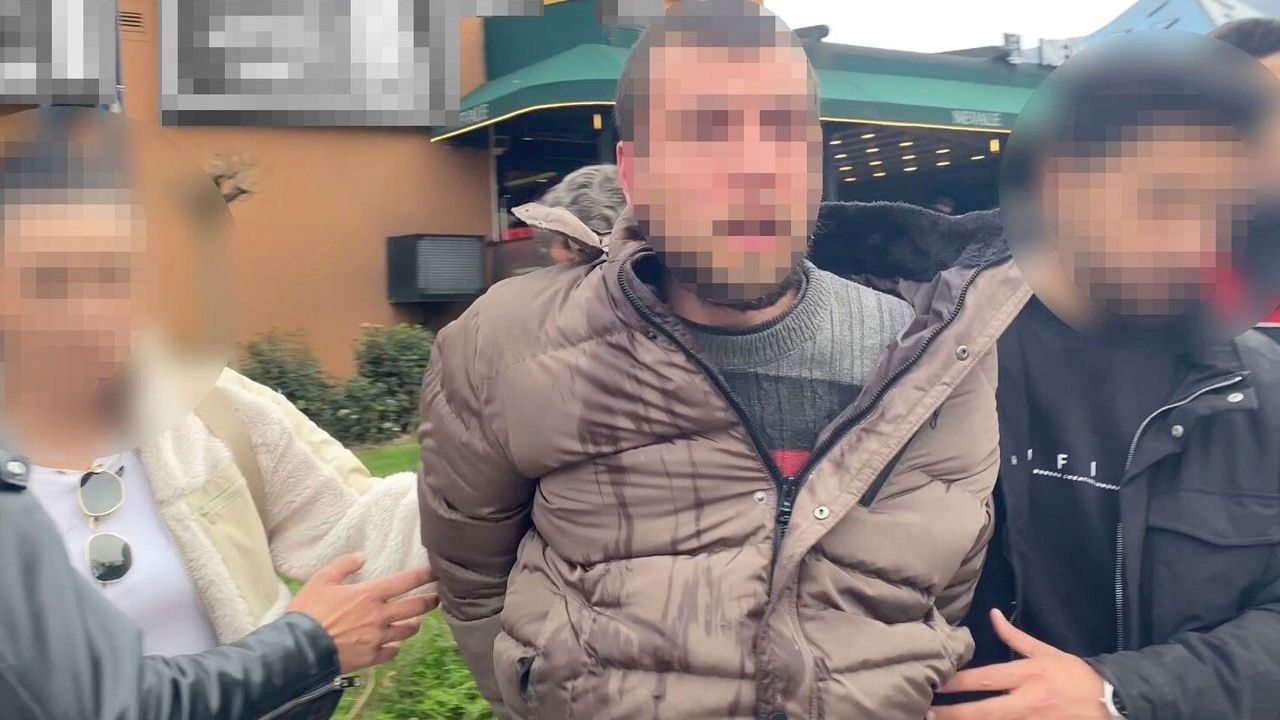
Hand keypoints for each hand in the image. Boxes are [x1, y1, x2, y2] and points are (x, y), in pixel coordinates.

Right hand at [288, 553, 438, 672]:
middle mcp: (380, 616)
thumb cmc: (309, 612)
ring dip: (413, 625)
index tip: (437, 572)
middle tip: (436, 599)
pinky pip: (392, 652)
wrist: (300, 649)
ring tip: (414, 622)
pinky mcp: (371, 657)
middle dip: (429, 602)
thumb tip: (362, 556)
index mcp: (370, 595)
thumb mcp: (321, 580)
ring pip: (407, 631)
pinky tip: (392, 645)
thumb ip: (344, 565)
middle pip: (415, 608)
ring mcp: (377, 638)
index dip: (424, 575)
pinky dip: (394, 648)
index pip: (406, 581)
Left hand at [929, 609, 1107, 719]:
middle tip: (928, 713)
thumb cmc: (1074, 675)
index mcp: (1026, 675)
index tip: (936, 684)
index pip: (984, 678)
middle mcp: (1027, 701)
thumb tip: (992, 615)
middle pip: (983, 711)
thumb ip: (1015, 637)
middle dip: (953, 713)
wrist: (1111, 702)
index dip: (957, 682)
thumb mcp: (1046, 652)